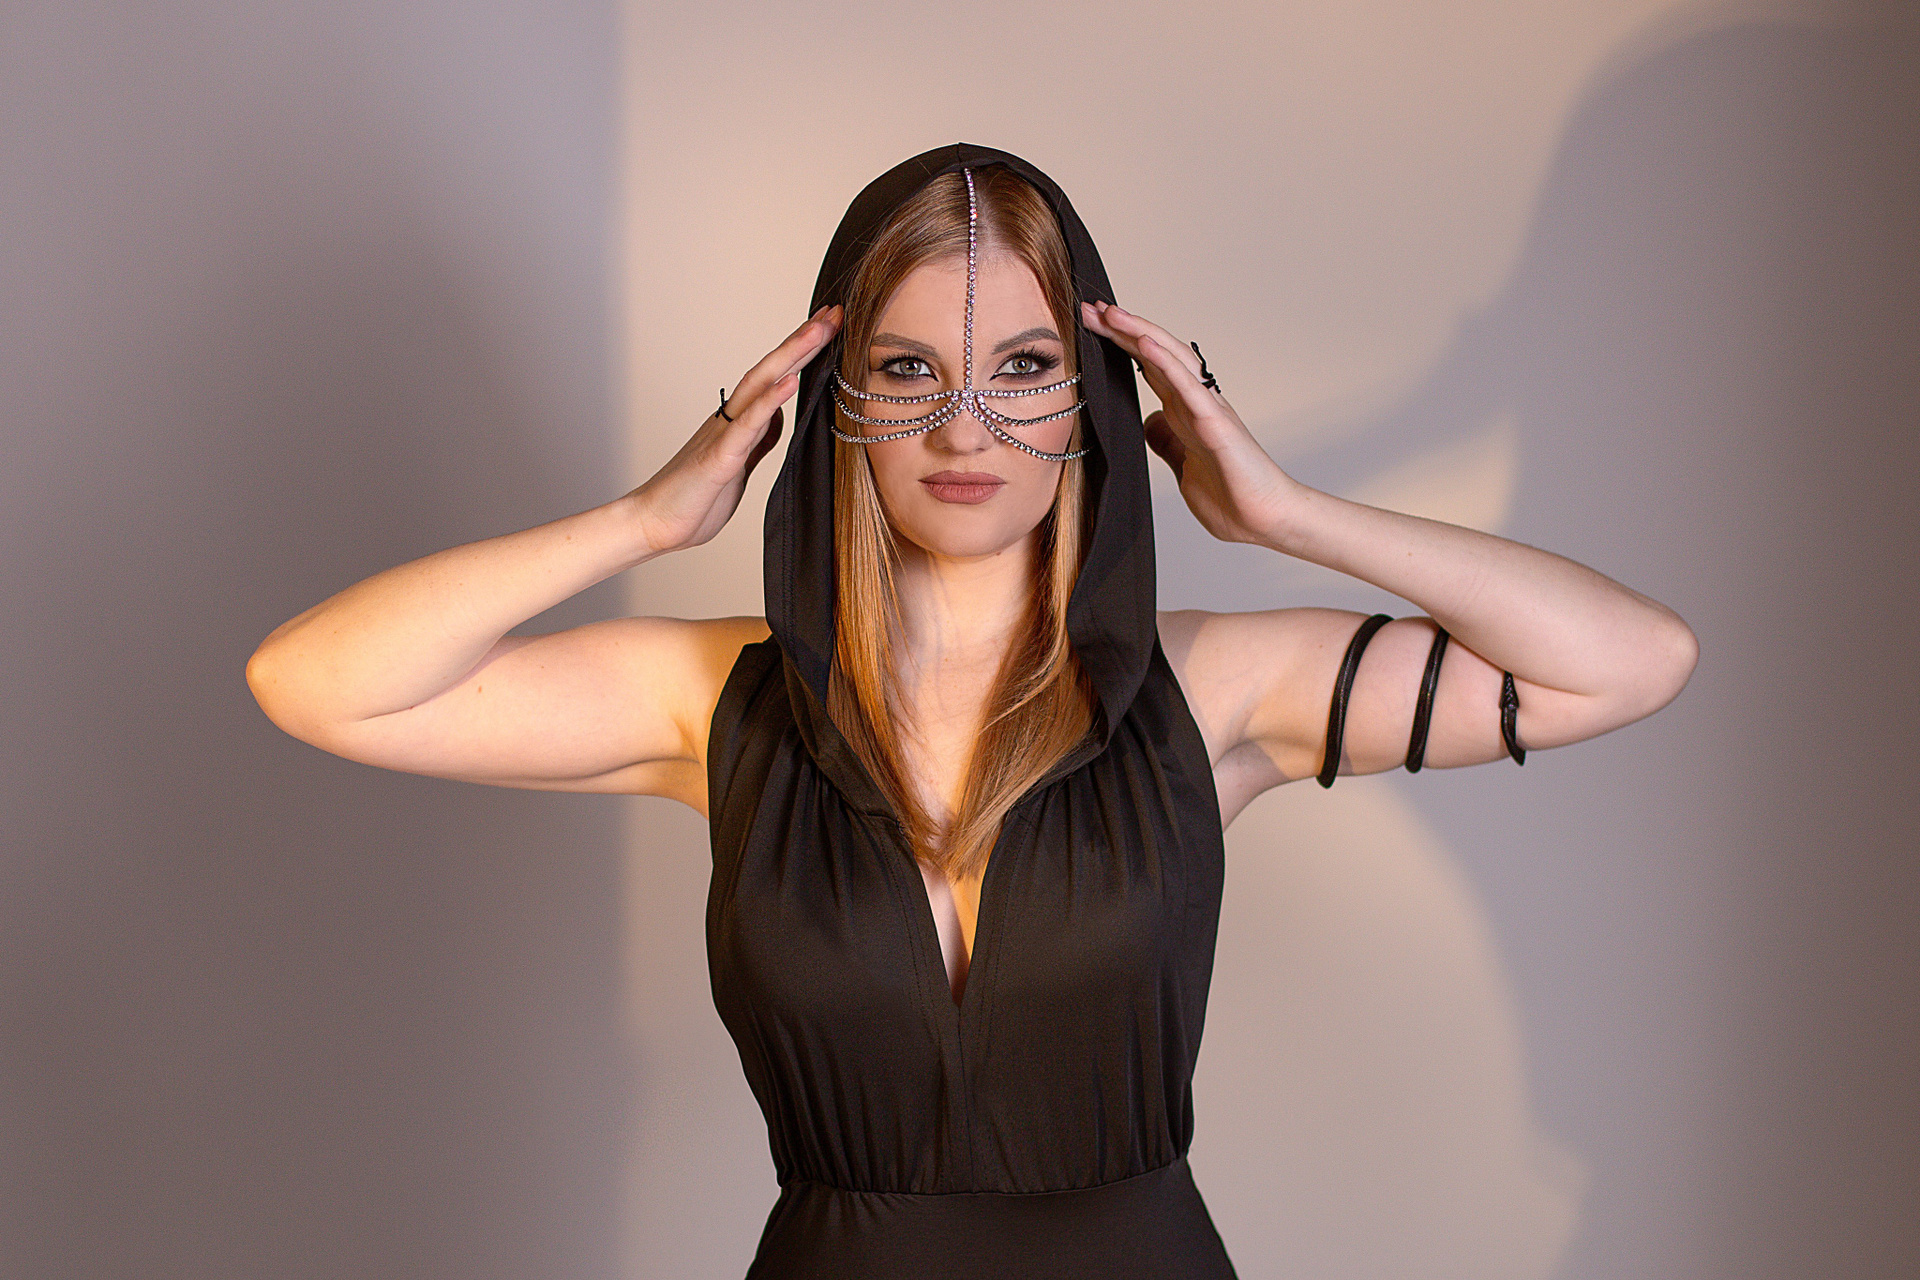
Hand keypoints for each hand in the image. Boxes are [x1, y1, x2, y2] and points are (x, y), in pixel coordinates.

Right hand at [629, 305, 841, 555]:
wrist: (654, 524)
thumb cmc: (694, 498)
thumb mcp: (740, 466)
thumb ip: (758, 439)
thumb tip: (778, 417)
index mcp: (738, 423)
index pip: (776, 377)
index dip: (803, 351)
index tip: (830, 325)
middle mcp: (730, 419)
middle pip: (771, 369)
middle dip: (804, 340)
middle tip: (834, 311)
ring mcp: (723, 435)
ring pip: (760, 385)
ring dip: (791, 356)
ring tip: (818, 330)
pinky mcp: (719, 459)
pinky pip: (747, 426)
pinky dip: (769, 402)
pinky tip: (790, 382)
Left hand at [1080, 300, 1295, 545]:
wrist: (1265, 519)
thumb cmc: (1232, 496)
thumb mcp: (1182, 465)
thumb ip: (1166, 440)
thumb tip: (1148, 421)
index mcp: (1185, 413)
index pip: (1149, 368)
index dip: (1122, 346)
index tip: (1093, 327)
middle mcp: (1196, 403)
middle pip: (1156, 355)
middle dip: (1123, 331)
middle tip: (1091, 308)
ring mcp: (1208, 410)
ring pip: (1172, 360)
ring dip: (1142, 333)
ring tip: (1113, 314)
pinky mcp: (1217, 425)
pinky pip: (1189, 387)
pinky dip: (1166, 363)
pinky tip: (1145, 343)